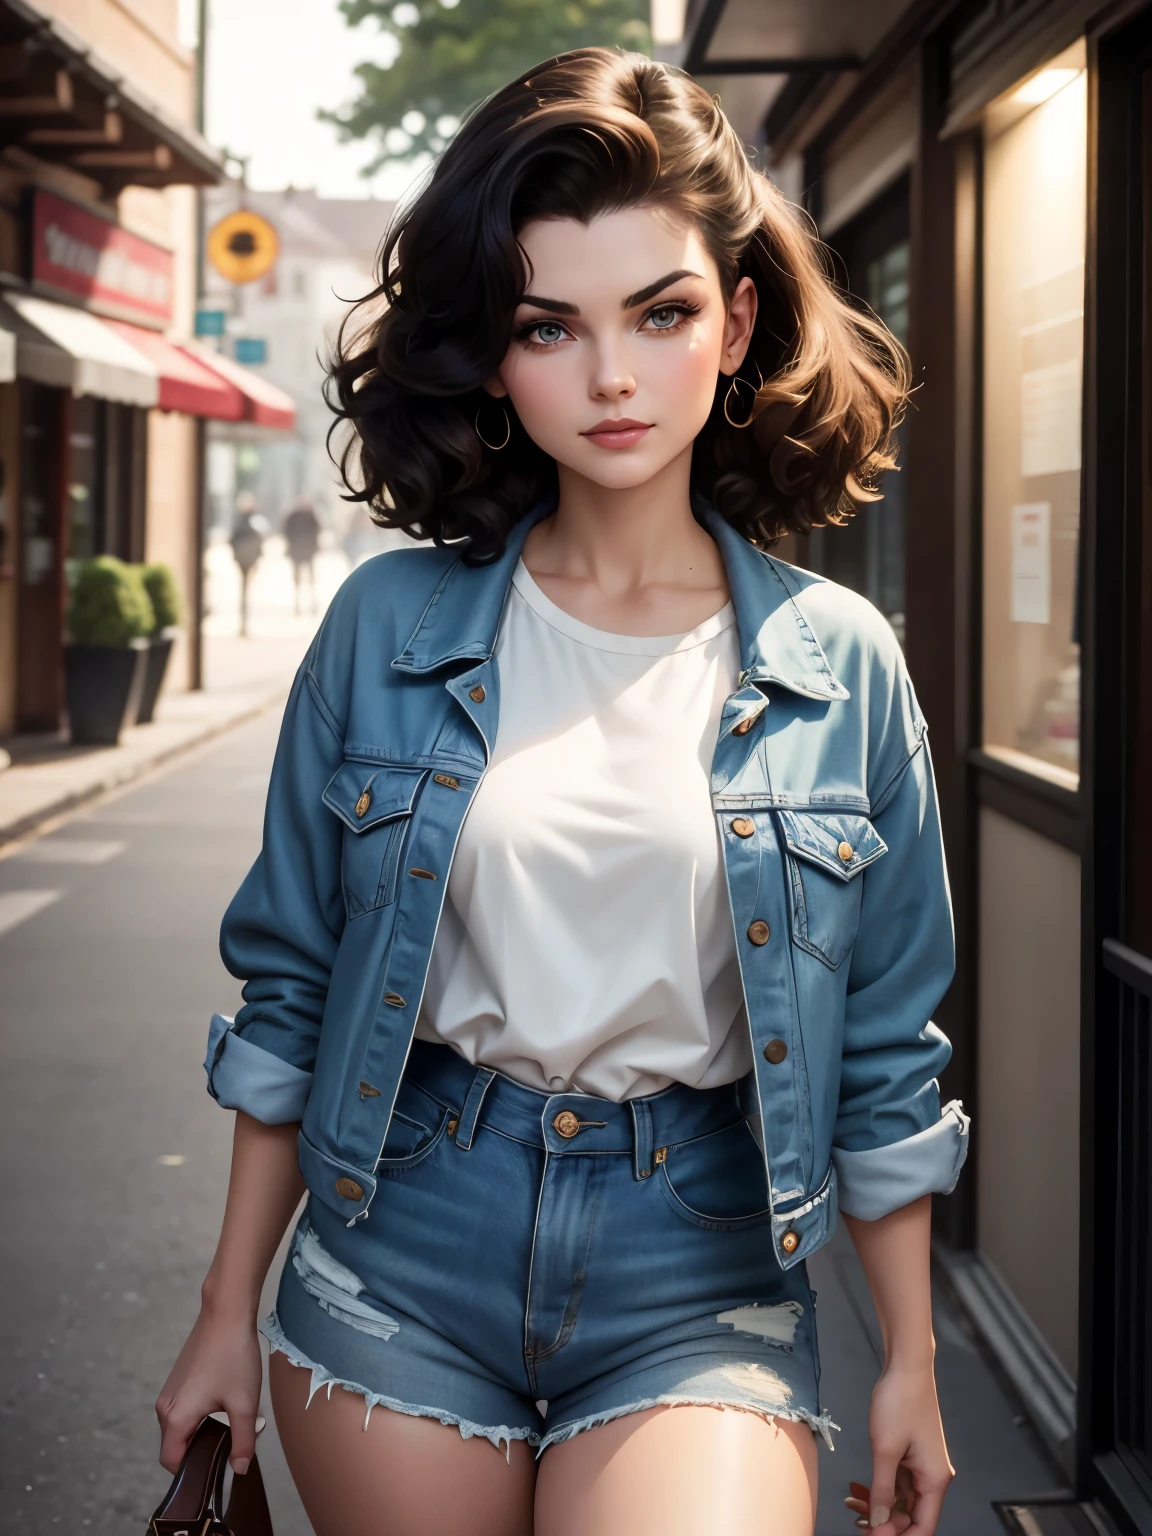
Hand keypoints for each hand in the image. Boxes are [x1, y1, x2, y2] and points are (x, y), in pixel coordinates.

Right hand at [155, 1306, 262, 1474]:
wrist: (226, 1313)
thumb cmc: (234, 1357)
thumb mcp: (244, 1404)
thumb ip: (243, 1442)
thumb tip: (239, 1470)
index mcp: (175, 1417)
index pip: (171, 1462)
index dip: (192, 1472)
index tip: (216, 1470)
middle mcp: (164, 1407)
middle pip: (175, 1445)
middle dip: (201, 1452)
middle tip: (230, 1449)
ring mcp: (169, 1391)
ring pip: (180, 1427)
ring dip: (202, 1433)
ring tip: (231, 1426)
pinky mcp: (177, 1379)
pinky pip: (182, 1410)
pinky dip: (199, 1417)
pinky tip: (223, 1406)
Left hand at [844, 1363, 953, 1533]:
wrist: (906, 1367)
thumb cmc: (900, 1403)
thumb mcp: (885, 1451)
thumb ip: (882, 1490)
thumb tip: (879, 1522)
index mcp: (935, 1480)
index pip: (924, 1527)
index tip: (872, 1535)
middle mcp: (933, 1476)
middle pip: (912, 1516)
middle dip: (885, 1522)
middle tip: (856, 1521)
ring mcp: (922, 1465)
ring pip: (902, 1500)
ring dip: (879, 1505)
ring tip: (852, 1504)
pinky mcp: (911, 1454)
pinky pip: (897, 1482)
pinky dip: (880, 1487)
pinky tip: (858, 1488)